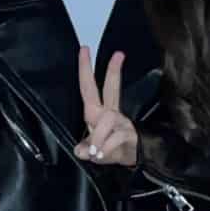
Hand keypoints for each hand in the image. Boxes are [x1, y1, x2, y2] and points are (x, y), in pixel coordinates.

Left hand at [76, 47, 137, 167]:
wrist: (129, 160)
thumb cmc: (109, 150)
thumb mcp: (91, 150)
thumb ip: (85, 148)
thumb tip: (80, 151)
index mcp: (98, 112)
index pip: (89, 87)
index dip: (85, 69)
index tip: (85, 50)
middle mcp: (110, 113)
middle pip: (111, 88)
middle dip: (113, 71)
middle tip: (118, 54)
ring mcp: (121, 122)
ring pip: (108, 119)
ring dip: (98, 136)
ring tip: (95, 152)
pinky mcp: (129, 133)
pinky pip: (115, 137)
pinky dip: (106, 148)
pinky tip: (101, 155)